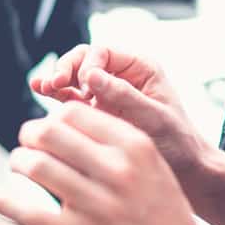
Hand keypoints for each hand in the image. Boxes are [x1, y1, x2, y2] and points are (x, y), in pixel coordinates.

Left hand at [0, 101, 216, 224]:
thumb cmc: (162, 212)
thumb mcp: (151, 165)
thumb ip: (112, 141)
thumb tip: (59, 119)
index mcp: (135, 147)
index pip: (74, 112)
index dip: (53, 118)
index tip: (49, 131)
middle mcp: (116, 171)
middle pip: (49, 133)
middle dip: (29, 134)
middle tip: (27, 143)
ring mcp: (97, 205)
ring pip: (35, 166)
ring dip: (18, 161)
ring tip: (19, 165)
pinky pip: (27, 212)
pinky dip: (0, 199)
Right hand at [33, 43, 208, 188]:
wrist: (185, 172)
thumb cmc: (178, 143)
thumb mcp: (154, 117)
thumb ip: (123, 96)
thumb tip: (89, 75)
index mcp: (141, 68)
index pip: (103, 52)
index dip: (88, 64)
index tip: (85, 88)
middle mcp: (120, 76)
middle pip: (84, 59)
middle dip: (67, 68)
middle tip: (56, 84)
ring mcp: (105, 94)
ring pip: (73, 76)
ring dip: (57, 79)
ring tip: (43, 86)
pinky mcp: (95, 112)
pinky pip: (70, 97)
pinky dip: (55, 93)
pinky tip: (40, 89)